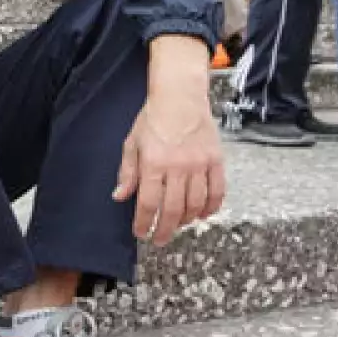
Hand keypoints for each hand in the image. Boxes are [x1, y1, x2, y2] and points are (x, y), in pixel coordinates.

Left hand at [113, 36, 225, 246]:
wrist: (181, 97)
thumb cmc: (154, 118)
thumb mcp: (132, 143)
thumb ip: (128, 172)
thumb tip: (120, 195)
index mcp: (153, 164)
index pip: (148, 203)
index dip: (144, 222)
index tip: (141, 233)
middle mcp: (177, 167)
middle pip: (173, 209)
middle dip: (165, 229)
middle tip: (160, 239)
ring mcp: (199, 165)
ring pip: (196, 204)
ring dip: (187, 220)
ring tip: (179, 225)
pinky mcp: (216, 161)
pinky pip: (217, 191)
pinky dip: (211, 207)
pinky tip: (204, 214)